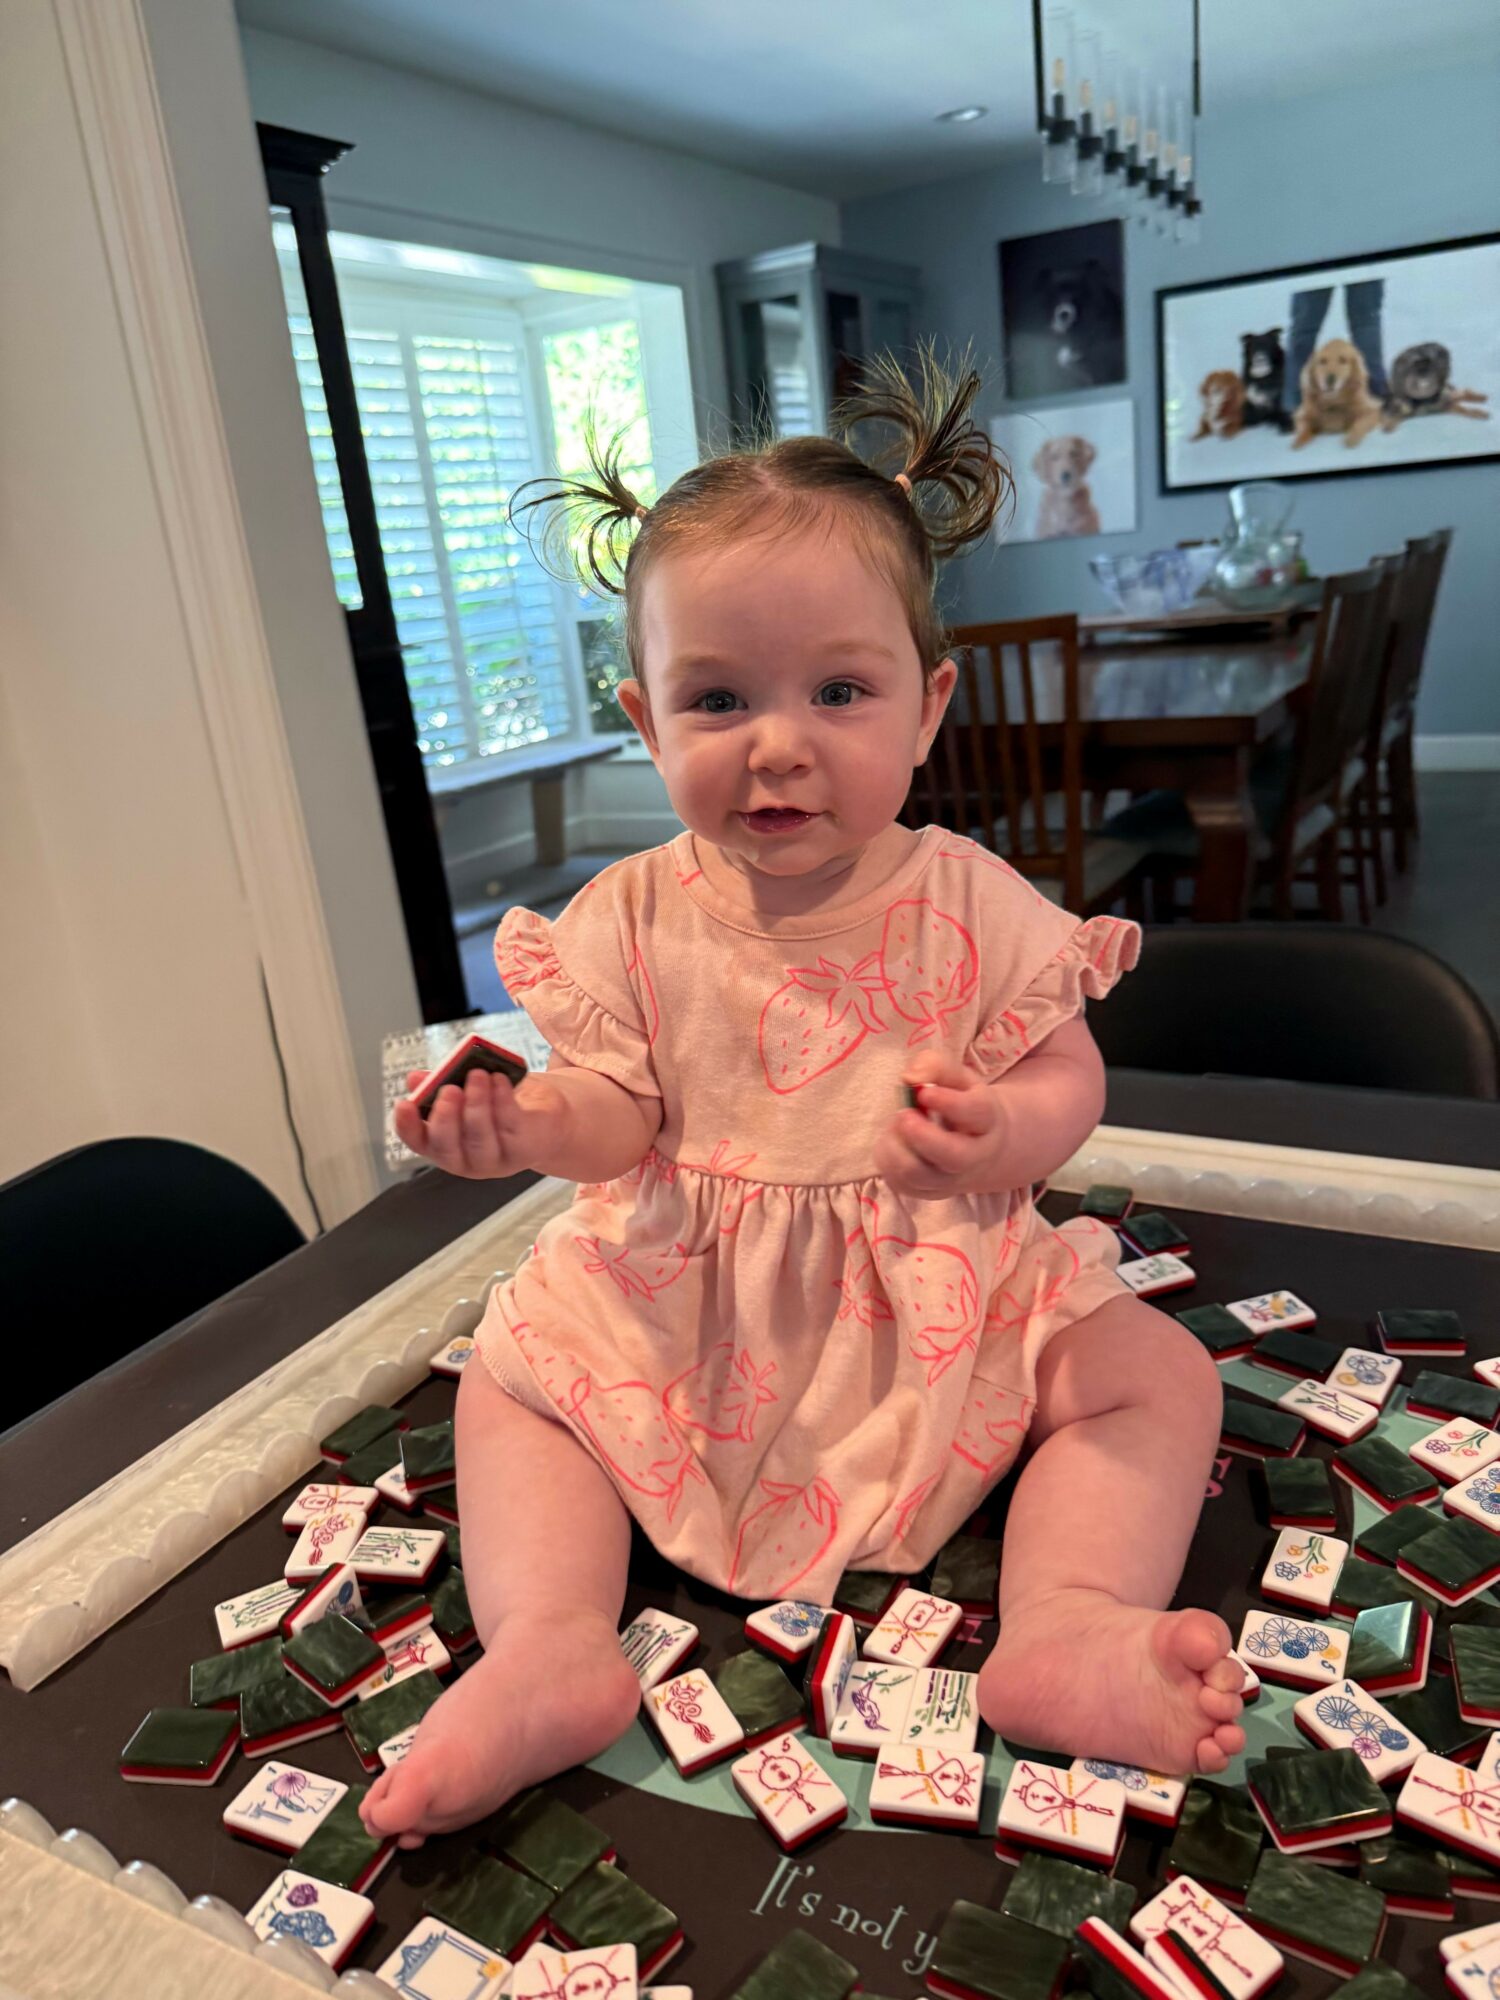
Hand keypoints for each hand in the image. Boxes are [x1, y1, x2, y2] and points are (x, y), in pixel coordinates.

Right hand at [392, 1065, 568, 1180]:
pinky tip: (500, 1080)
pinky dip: (503, 1100)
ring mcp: (496, 1160)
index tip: (403, 1104)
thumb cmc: (501, 1104)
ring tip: (478, 1075)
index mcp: (446, 1145)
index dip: (407, 1127)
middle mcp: (467, 1160)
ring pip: (480, 1140)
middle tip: (449, 1089)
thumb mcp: (468, 1091)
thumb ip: (441, 1085)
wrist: (548, 1119)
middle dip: (446, 1118)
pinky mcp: (524, 1150)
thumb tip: (415, 1078)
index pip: (420, 1142)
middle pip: (447, 1148)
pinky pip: (510, 1127)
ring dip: (477, 1105)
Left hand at [873, 1051, 1008, 1199]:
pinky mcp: (927, 1192)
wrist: (978, 1147)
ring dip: (898, 1147)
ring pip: (920, 1175)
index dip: (949, 1103)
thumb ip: (934, 1067)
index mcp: (987, 1120)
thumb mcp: (957, 1078)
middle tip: (903, 1115)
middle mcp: (974, 1156)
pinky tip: (894, 1140)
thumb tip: (910, 1078)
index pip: (976, 1113)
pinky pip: (901, 1182)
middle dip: (923, 1136)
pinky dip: (888, 1159)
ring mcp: (950, 1180)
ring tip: (896, 1125)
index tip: (923, 1093)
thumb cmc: (963, 1104)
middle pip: (953, 1156)